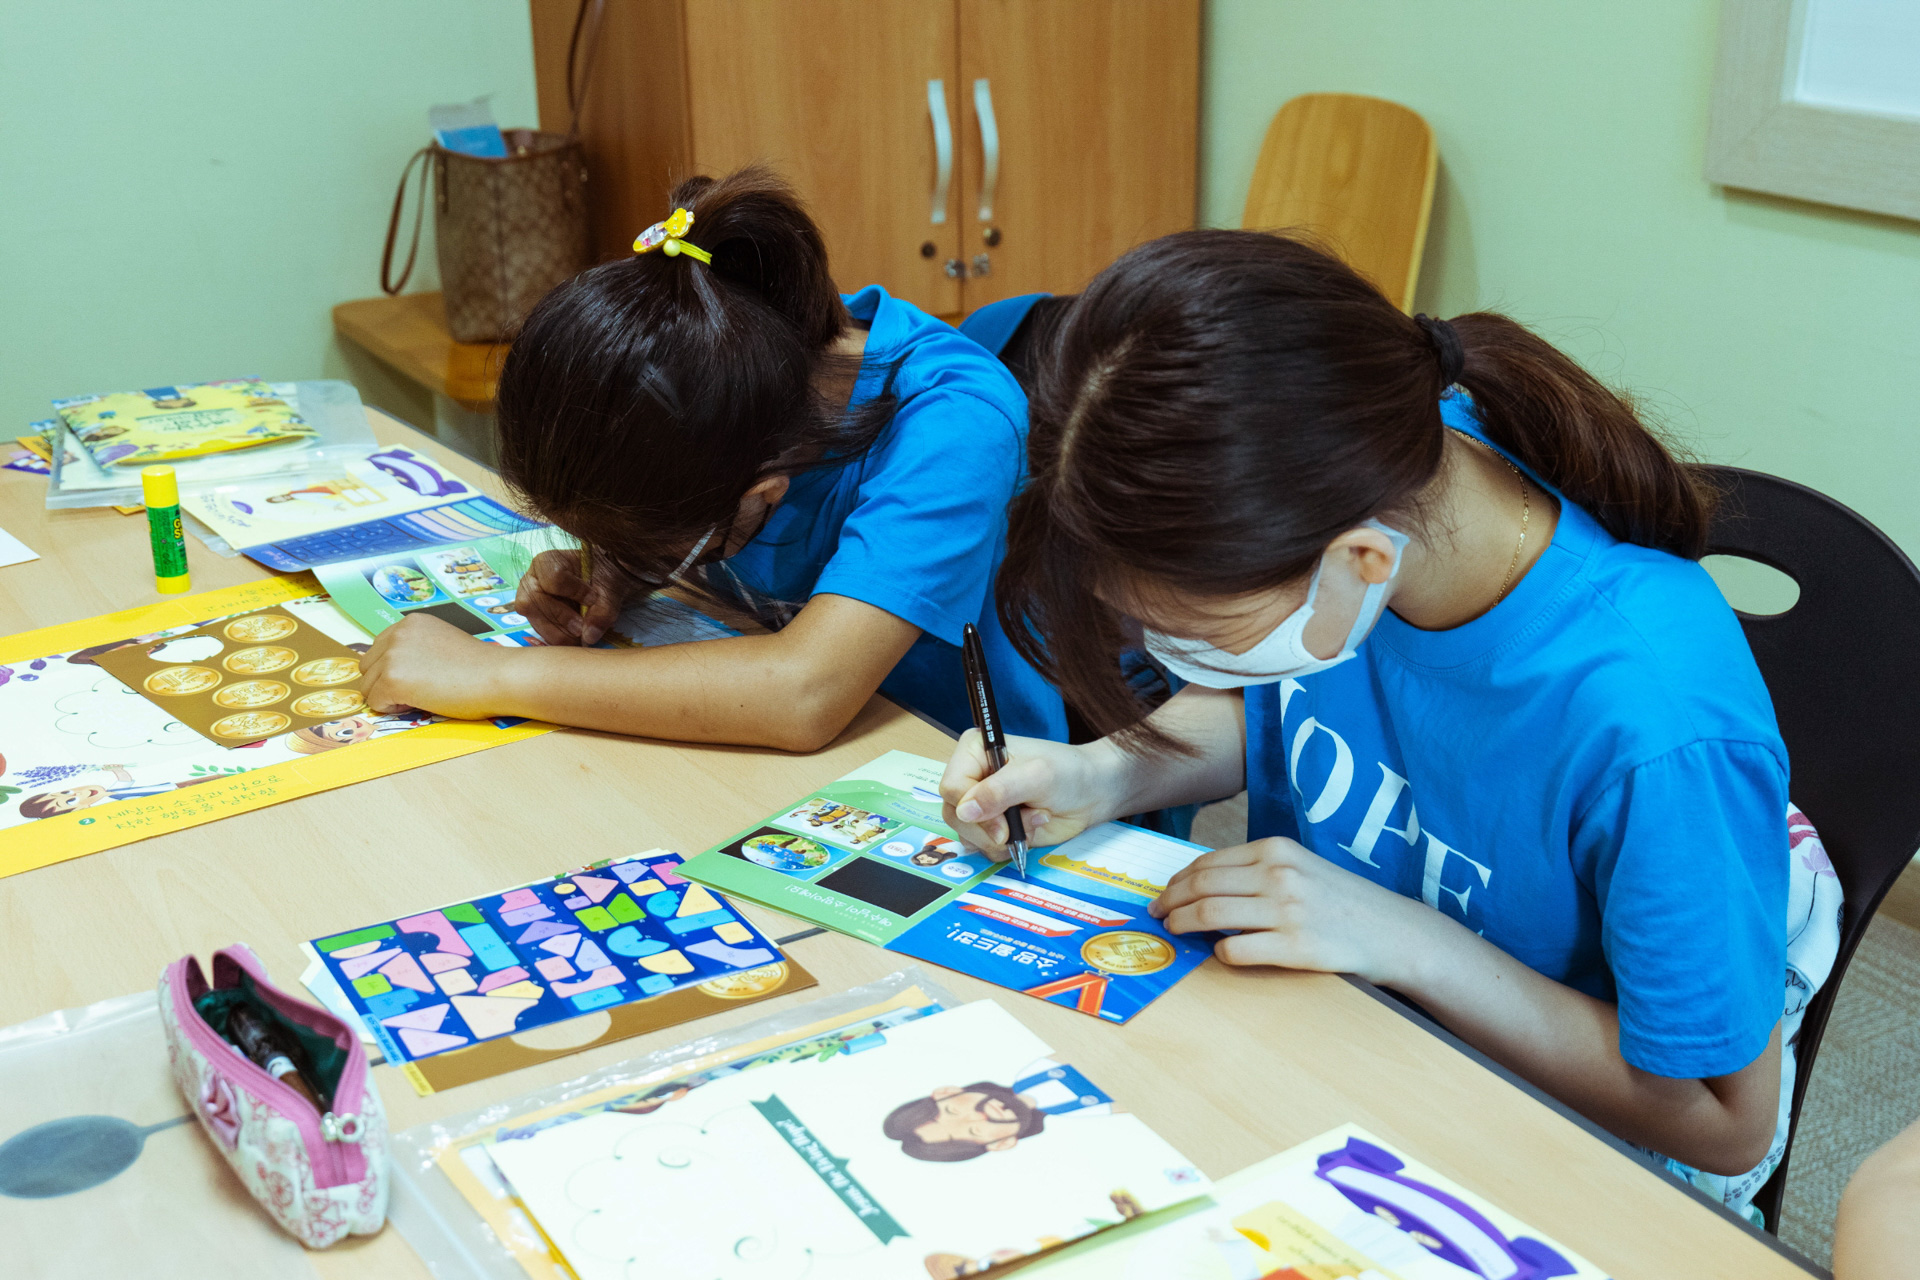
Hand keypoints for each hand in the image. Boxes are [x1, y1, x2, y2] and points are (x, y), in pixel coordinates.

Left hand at [361, 614, 512, 720]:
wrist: (497, 677)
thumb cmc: (480, 667)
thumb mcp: (441, 643)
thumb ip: (416, 648)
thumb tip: (397, 669)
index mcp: (410, 623)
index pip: (379, 649)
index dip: (394, 668)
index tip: (417, 677)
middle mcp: (397, 634)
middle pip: (368, 667)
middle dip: (386, 682)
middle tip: (420, 689)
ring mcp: (393, 656)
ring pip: (369, 687)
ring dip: (390, 696)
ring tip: (423, 695)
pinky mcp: (393, 680)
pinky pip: (375, 702)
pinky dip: (393, 709)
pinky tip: (421, 702)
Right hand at [516, 549, 628, 646]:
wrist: (601, 582)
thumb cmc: (602, 576)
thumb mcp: (610, 586)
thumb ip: (603, 608)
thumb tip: (589, 635)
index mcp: (547, 562)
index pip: (553, 578)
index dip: (573, 592)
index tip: (592, 599)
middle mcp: (531, 581)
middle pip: (533, 603)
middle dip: (560, 619)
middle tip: (581, 629)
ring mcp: (529, 601)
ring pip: (535, 622)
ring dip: (559, 634)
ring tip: (581, 636)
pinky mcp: (535, 619)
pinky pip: (541, 634)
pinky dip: (559, 639)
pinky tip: (574, 639)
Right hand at [940, 732, 1128, 859]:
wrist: (1092, 794)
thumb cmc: (1067, 773)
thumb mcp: (1036, 776)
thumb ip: (999, 792)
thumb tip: (964, 812)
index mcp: (974, 752)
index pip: (951, 787)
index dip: (972, 810)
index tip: (1002, 825)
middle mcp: (971, 778)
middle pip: (954, 815)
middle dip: (990, 828)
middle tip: (1025, 823)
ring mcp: (981, 805)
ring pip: (968, 835)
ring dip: (1002, 839)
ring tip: (1034, 820)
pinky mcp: (992, 827)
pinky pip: (983, 847)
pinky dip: (1006, 848)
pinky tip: (1029, 831)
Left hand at [1149, 837, 1438, 984]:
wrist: (1391, 930)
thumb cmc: (1339, 900)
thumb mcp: (1299, 867)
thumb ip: (1256, 870)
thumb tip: (1201, 886)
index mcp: (1276, 850)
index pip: (1207, 863)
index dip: (1176, 881)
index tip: (1164, 894)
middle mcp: (1279, 875)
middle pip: (1201, 886)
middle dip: (1170, 902)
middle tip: (1158, 916)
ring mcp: (1287, 911)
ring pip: (1210, 915)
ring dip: (1182, 925)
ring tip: (1174, 932)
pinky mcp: (1296, 947)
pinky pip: (1237, 950)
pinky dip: (1219, 953)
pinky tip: (1218, 953)